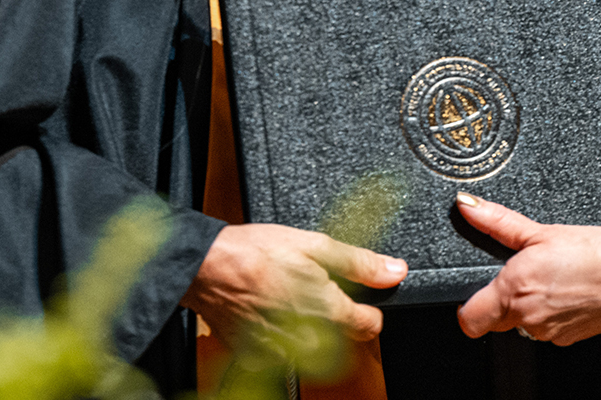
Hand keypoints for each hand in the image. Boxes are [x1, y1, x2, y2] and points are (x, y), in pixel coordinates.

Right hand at [181, 223, 407, 348]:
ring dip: (306, 327)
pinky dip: (278, 335)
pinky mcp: (256, 356)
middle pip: (341, 339)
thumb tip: (395, 270)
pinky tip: (267, 311)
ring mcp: (280, 351)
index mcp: (326, 310)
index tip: (357, 298)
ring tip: (286, 297)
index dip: (368, 309)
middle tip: (312, 290)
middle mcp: (306, 338)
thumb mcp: (314, 245)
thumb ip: (359, 263)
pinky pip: (280, 352)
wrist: (205, 267)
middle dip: (334, 317)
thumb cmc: (254, 253)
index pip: (370, 326)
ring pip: (311, 347)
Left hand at [455, 194, 600, 344]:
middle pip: (494, 320)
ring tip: (550, 279)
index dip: (467, 306)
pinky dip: (548, 313)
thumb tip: (468, 205)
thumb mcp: (543, 231)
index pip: (468, 320)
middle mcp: (527, 318)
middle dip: (500, 299)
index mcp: (514, 290)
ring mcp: (547, 332)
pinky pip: (543, 328)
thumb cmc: (598, 253)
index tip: (477, 289)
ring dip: (526, 305)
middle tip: (521, 274)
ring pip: (520, 323)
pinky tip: (566, 291)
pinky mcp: (566, 339)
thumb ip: (499, 222)